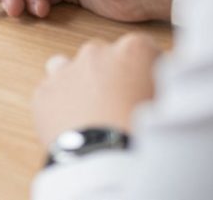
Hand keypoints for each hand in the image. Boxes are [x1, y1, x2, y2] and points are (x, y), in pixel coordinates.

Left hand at [34, 34, 160, 146]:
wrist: (107, 164)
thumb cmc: (145, 135)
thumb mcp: (168, 106)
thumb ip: (161, 85)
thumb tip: (161, 81)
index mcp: (134, 51)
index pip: (141, 49)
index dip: (144, 70)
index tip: (145, 87)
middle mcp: (97, 53)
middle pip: (103, 56)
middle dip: (109, 75)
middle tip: (116, 106)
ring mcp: (66, 70)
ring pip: (67, 66)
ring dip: (76, 82)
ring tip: (87, 111)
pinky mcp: (44, 93)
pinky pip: (49, 93)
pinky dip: (57, 105)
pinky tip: (70, 126)